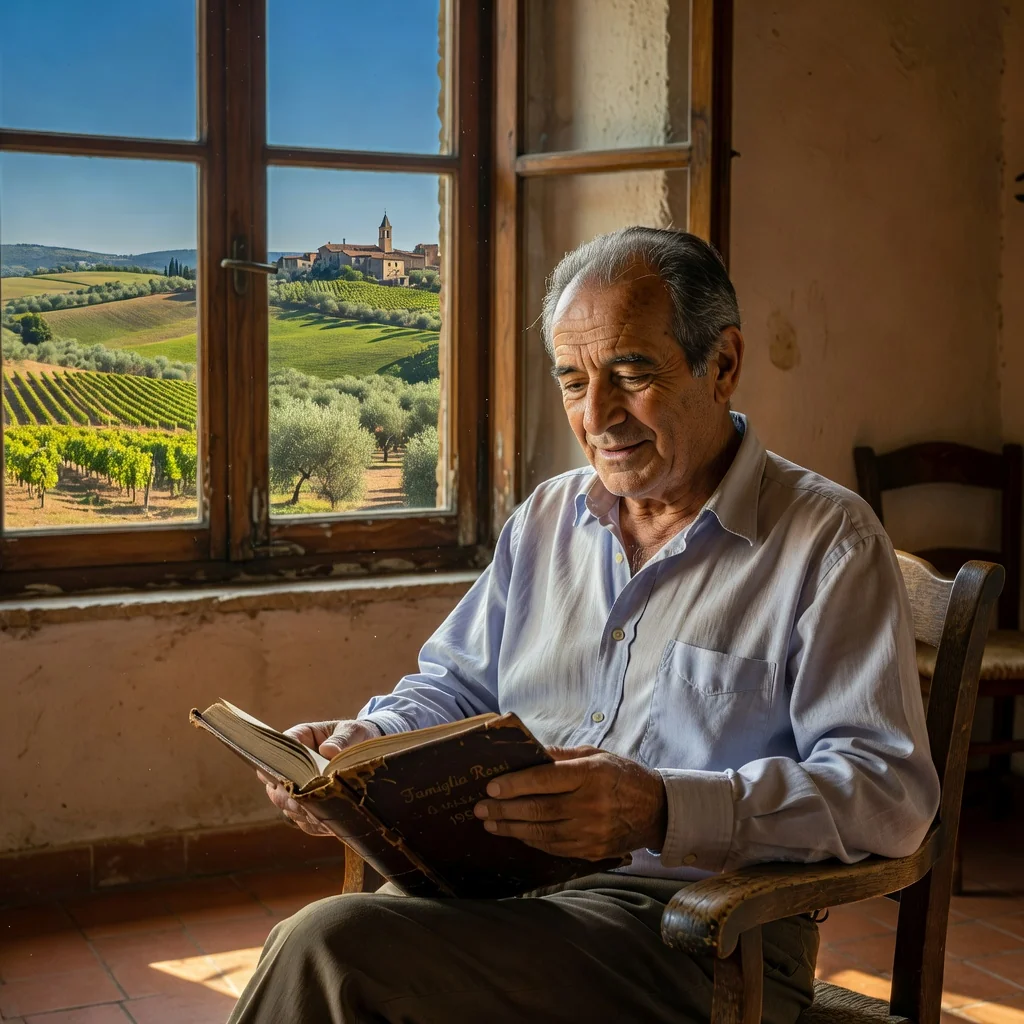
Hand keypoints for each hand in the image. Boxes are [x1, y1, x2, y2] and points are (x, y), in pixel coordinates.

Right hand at [258, 719, 380, 835]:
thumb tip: (329, 751)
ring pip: (288, 806)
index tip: (286, 778)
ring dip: (303, 812)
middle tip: (306, 802)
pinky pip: (306, 821)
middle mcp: (293, 766)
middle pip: (277, 785)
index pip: (278, 752)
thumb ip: (342, 739)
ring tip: (322, 814)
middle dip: (289, 795)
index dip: (277, 766)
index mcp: (299, 740)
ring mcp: (300, 789)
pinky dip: (315, 824)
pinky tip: (329, 825)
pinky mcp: (311, 807)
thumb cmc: (358, 735)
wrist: (369, 750)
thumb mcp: (354, 731)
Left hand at [473, 745, 666, 860]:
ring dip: (511, 828)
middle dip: (504, 809)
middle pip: (538, 809)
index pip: (545, 779)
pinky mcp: (592, 851)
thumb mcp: (597, 755)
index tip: (491, 785)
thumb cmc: (623, 776)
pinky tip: (516, 833)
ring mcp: (591, 832)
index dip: (515, 784)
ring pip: (542, 833)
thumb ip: (563, 756)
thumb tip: (530, 753)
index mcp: (590, 775)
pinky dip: (531, 841)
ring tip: (490, 822)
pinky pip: (554, 848)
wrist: (657, 811)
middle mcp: (590, 806)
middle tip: (480, 808)